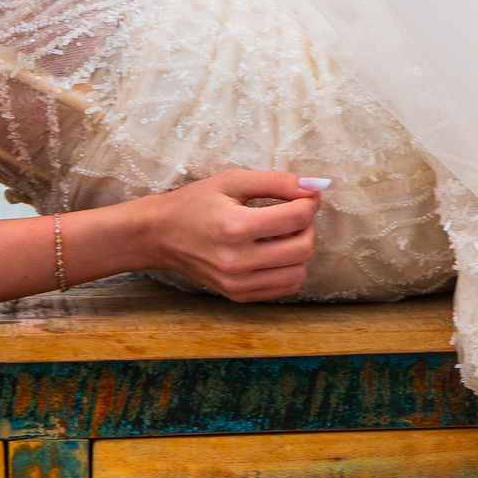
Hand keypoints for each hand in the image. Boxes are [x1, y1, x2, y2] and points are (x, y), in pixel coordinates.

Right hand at [134, 171, 323, 301]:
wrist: (160, 235)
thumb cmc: (195, 203)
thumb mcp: (233, 181)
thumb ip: (278, 181)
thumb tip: (317, 185)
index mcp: (235, 226)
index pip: (297, 217)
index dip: (309, 201)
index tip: (305, 194)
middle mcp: (237, 261)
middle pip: (303, 247)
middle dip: (307, 225)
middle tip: (293, 213)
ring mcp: (237, 284)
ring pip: (299, 272)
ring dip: (299, 249)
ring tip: (281, 234)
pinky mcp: (238, 296)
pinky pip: (285, 288)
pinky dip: (288, 269)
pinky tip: (271, 252)